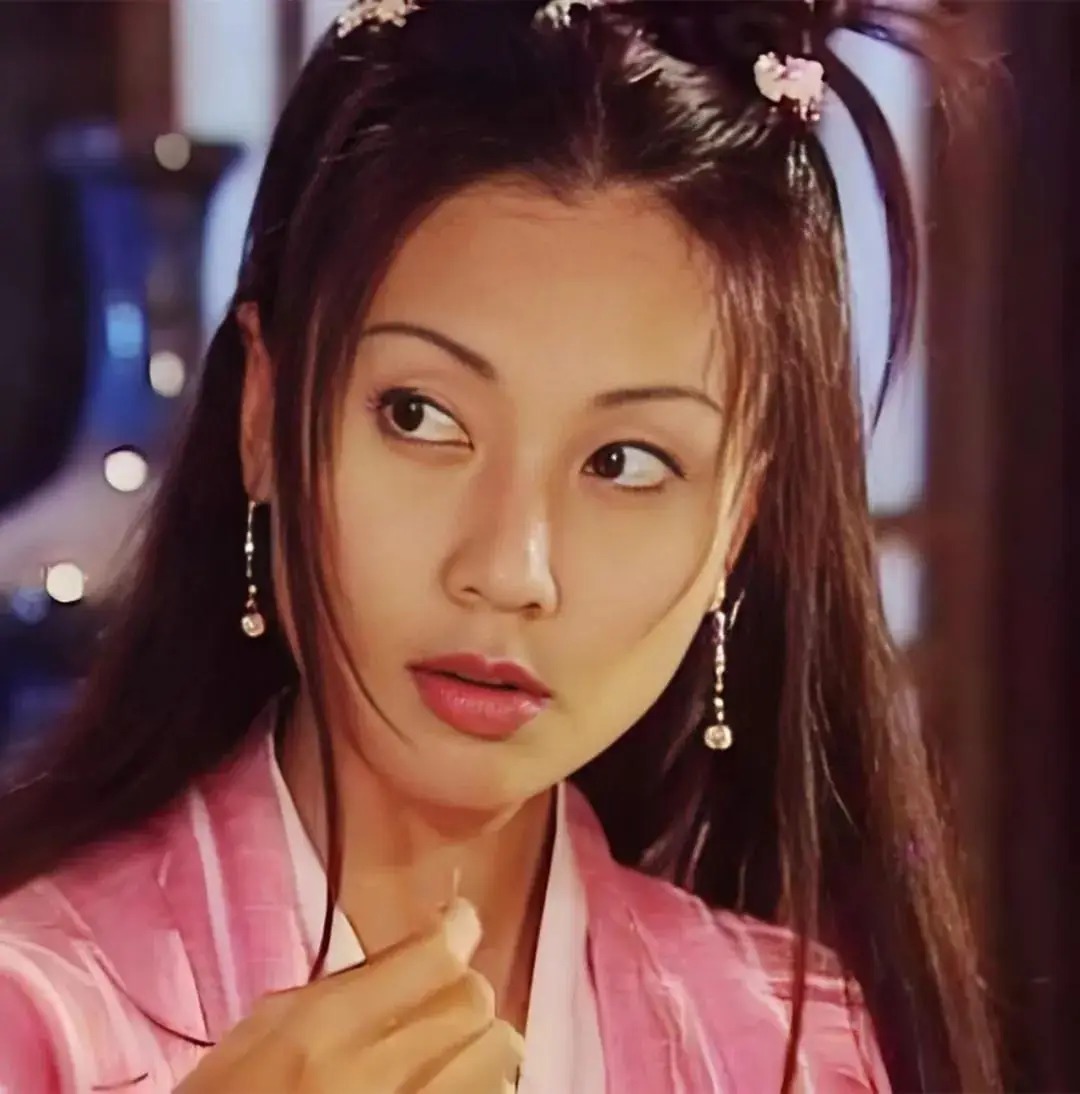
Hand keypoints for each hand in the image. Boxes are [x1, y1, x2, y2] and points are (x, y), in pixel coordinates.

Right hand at [175, 899, 521, 1091]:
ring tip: (448, 1052)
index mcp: (319, 1034)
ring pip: (499, 1056)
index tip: (457, 923)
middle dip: (461, 992)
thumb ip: (333, 989)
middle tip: (439, 997)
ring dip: (480, 1046)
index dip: (457, 929)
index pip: (433, 957)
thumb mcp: (256, 1037)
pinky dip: (481, 1086)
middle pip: (473, 1001)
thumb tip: (410, 949)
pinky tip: (446, 1085)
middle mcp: (372, 1078)